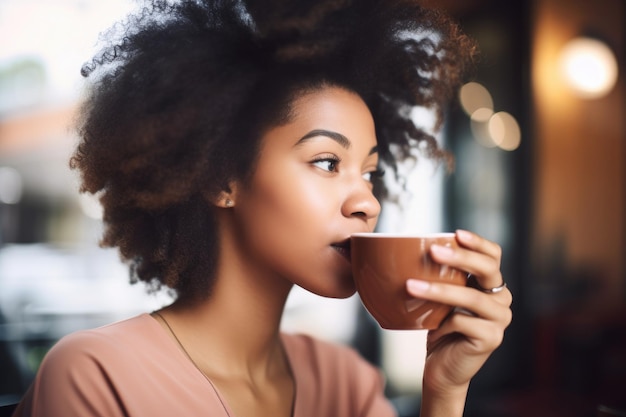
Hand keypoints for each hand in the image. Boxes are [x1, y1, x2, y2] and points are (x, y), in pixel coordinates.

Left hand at [406, 230, 512, 412]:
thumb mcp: (439, 298)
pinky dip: (443, 323)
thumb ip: (440, 277)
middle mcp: (502, 300)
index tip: (455, 233)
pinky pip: (463, 322)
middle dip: (461, 257)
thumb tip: (412, 249)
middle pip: (488, 269)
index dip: (478, 242)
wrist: (441, 369)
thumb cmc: (438, 328)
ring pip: (471, 297)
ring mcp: (501, 320)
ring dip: (439, 290)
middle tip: (432, 252)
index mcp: (490, 285)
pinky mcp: (492, 339)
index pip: (493, 255)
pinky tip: (433, 328)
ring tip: (410, 286)